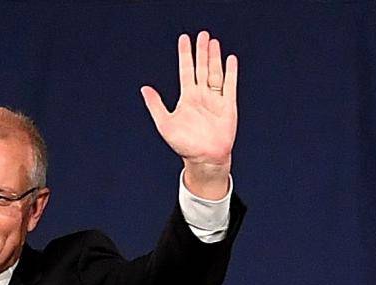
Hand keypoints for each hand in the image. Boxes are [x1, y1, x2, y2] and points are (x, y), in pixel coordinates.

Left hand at [141, 31, 236, 198]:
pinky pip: (230, 86)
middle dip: (202, 52)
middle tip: (202, 35)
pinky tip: (230, 60)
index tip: (184, 39)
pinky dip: (230, 72)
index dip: (185, 55)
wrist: (204, 159)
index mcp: (187, 98)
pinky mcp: (228, 106)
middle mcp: (201, 96)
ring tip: (214, 42)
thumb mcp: (165, 124)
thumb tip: (144, 89)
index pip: (186, 70)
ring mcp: (215, 100)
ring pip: (215, 73)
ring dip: (214, 58)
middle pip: (201, 68)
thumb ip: (156, 105)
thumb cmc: (184, 145)